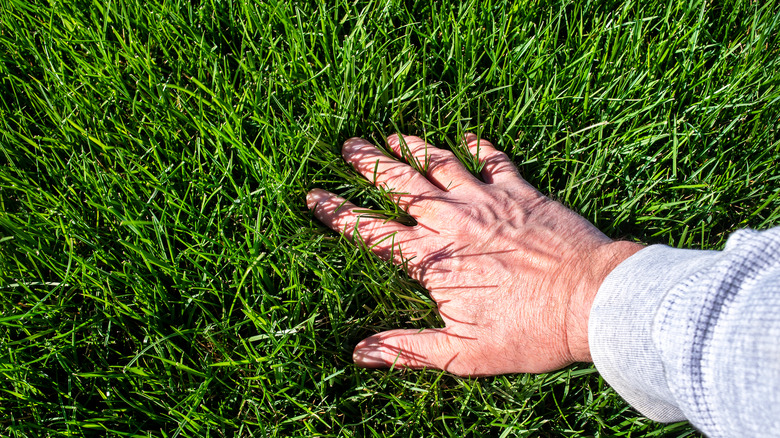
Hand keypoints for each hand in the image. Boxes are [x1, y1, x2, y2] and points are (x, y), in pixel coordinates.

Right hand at [307, 133, 641, 375]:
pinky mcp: (521, 191)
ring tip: (390, 135)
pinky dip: (480, 146)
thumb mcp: (463, 353)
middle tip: (348, 146)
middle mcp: (452, 220)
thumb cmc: (529, 332)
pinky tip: (469, 135)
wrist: (591, 300)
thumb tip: (361, 353)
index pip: (372, 232)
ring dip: (412, 148)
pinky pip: (495, 159)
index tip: (315, 197)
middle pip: (400, 186)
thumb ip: (409, 348)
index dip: (339, 214)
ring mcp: (487, 200)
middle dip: (369, 165)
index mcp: (432, 259)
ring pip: (439, 164)